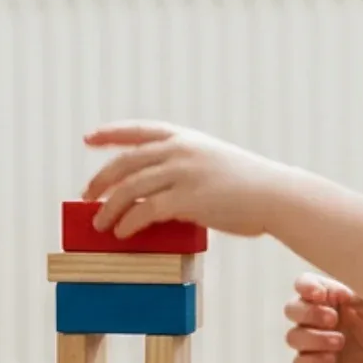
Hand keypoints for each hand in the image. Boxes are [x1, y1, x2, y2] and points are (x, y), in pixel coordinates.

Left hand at [82, 122, 305, 238]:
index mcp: (185, 137)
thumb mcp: (212, 161)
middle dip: (101, 179)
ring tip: (100, 223)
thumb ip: (183, 167)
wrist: (276, 195)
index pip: (138, 130)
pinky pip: (145, 210)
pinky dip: (129, 222)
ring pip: (129, 187)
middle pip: (125, 161)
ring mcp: (182, 172)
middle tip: (87, 195)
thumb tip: (153, 190)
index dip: (110, 133)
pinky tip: (122, 232)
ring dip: (109, 207)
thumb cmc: (248, 185)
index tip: (89, 138)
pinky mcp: (187, 198)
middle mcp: (180, 150)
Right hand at [286, 272, 362, 362]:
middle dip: (309, 314)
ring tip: (340, 342)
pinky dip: (313, 361)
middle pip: (291, 309)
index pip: (304, 284)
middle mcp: (314, 317)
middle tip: (333, 319)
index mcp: (327, 297)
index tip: (320, 294)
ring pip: (293, 337)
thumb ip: (357, 295)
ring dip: (314, 339)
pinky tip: (332, 359)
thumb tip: (340, 290)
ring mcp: (312, 342)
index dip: (305, 287)